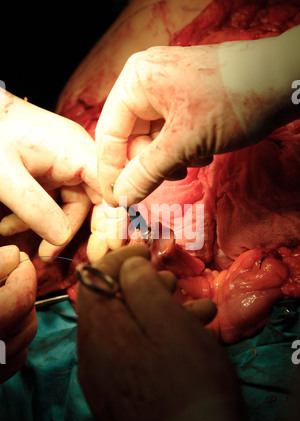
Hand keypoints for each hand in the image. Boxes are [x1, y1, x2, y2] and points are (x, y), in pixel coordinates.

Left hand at [0, 91, 101, 259]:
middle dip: (74, 231)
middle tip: (56, 257)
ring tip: (29, 247)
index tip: (107, 249)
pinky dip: (37, 216)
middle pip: (92, 201)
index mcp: (77, 151)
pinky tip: (11, 226)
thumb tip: (60, 238)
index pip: (110, 190)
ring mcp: (66, 161)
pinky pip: (55, 198)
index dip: (112, 220)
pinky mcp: (52, 167)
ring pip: (71, 203)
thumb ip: (35, 208)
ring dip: (49, 227)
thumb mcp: (6, 175)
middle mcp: (78, 155)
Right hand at [0, 245, 36, 382]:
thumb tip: (14, 255)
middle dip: (21, 290)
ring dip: (19, 313)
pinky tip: (1, 325)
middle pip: (27, 315)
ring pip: (25, 336)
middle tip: (7, 274)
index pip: (21, 295)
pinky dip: (16, 339)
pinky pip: (17, 358)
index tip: (16, 259)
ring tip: (0, 297)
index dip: (23, 272)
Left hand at [77, 245, 248, 420]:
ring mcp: (104, 381)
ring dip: (157, 312)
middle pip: (111, 306)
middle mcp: (92, 356)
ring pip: (127, 331)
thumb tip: (128, 264)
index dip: (121, 258)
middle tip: (172, 281)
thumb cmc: (189, 383)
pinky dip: (155, 339)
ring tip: (194, 309)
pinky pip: (131, 356)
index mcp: (98, 332)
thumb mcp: (168, 321)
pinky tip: (188, 339)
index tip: (146, 250)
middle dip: (143, 286)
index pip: (95, 279)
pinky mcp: (120, 398)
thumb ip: (142, 285)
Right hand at [96, 27, 299, 206]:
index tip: (116, 202)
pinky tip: (205, 152)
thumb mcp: (184, 142)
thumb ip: (146, 172)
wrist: (285, 81)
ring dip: (171, 160)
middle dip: (151, 164)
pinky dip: (184, 152)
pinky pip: (171, 137)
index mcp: (136, 81)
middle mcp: (146, 84)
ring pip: (152, 142)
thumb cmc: (235, 100)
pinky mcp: (185, 103)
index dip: (110, 172)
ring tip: (196, 158)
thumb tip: (121, 197)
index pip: (108, 135)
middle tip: (171, 176)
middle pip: (130, 140)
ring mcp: (167, 93)